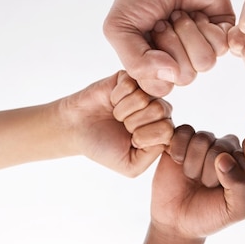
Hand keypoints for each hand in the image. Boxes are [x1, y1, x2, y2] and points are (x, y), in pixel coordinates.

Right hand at [58, 71, 173, 176]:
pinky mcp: (130, 78)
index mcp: (163, 130)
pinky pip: (129, 84)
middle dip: (132, 123)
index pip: (167, 130)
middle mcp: (158, 109)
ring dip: (122, 110)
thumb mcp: (131, 165)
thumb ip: (153, 155)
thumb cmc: (104, 147)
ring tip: (116, 114)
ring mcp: (145, 92)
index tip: (131, 141)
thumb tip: (167, 133)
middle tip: (122, 125)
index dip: (144, 137)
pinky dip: (116, 97)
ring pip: (143, 97)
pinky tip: (112, 101)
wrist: (77, 129)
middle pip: (158, 111)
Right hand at [104, 0, 232, 96]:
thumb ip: (135, 61)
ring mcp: (202, 50)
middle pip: (186, 76)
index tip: (145, 36)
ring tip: (178, 15)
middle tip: (163, 21)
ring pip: (205, 63)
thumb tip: (170, 75)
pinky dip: (205, 24)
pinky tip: (195, 12)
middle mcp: (179, 63)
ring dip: (188, 32)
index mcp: (154, 68)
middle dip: (172, 43)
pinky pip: (221, 45)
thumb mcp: (119, 28)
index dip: (153, 63)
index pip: (160, 88)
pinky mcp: (223, 34)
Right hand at [151, 125, 244, 238]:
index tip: (222, 192)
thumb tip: (224, 157)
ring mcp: (204, 143)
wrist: (176, 221)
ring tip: (192, 176)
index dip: (228, 177)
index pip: (242, 157)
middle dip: (208, 172)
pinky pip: (184, 131)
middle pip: (221, 146)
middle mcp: (227, 148)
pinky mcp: (181, 139)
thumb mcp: (236, 210)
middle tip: (203, 185)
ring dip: (193, 163)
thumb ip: (240, 185)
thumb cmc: (210, 215)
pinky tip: (178, 162)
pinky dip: (178, 149)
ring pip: (202, 138)